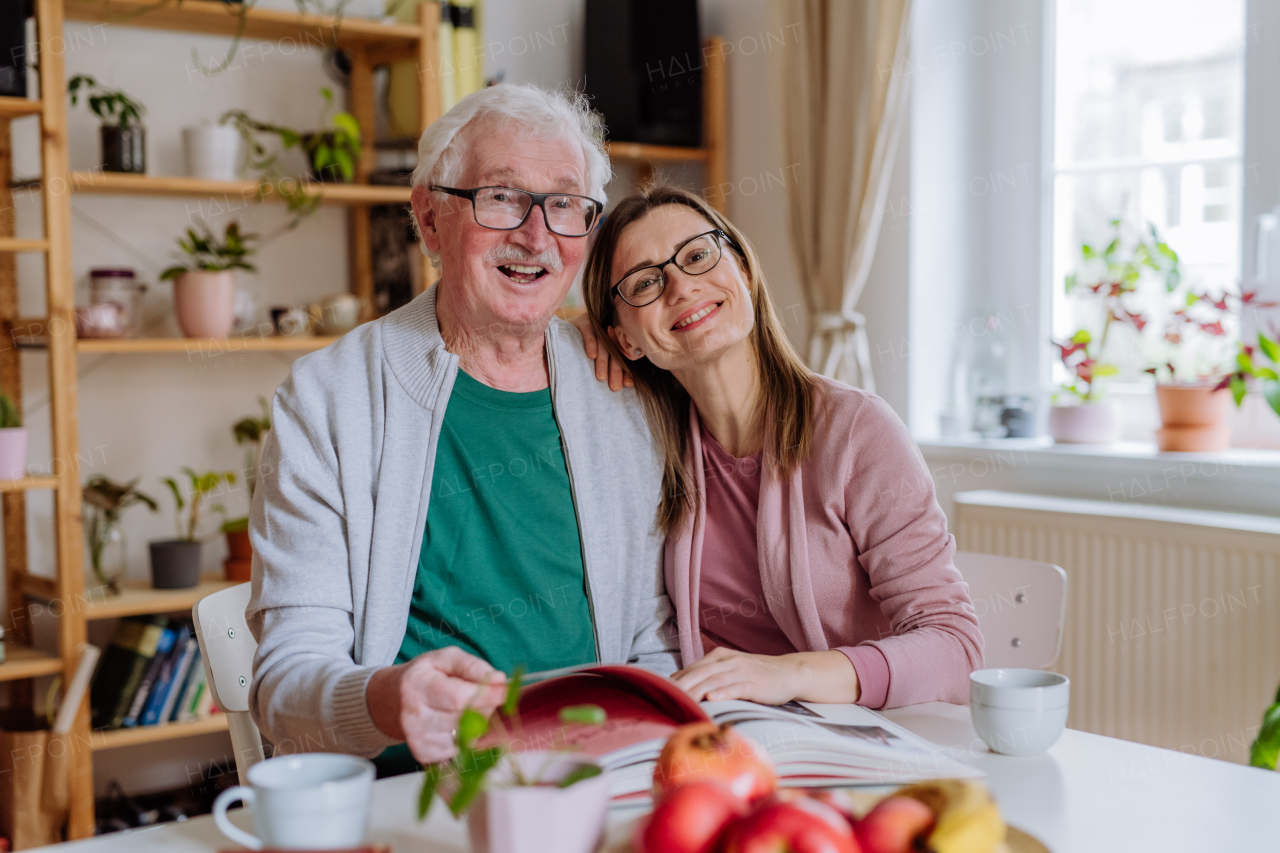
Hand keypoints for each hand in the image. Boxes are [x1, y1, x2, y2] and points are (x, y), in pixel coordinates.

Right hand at [366, 646, 506, 763]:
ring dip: (477, 723)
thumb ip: (472, 666)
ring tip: (466, 708)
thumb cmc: (424, 676)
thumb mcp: (445, 658)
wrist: (392, 701)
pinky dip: (467, 737)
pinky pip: (461, 748)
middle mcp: (414, 715)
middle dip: (485, 707)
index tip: (507, 692)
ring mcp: (418, 739)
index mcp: (418, 685)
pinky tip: (456, 723)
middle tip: (485, 695)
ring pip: (467, 736)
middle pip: (466, 718)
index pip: (458, 697)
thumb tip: (498, 679)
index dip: (487, 696)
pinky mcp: (425, 754)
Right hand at [567, 310, 631, 390]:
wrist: (562, 332)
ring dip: (603, 361)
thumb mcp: (599, 359)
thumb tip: (628, 384)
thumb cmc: (582, 351)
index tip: (627, 384)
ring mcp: (597, 324)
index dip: (626, 370)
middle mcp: (609, 330)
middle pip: (615, 351)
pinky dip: (591, 343)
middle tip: (615, 386)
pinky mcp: (584, 321)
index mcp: (616, 339)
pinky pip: (589, 332)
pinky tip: (592, 356)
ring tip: (601, 377)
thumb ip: (612, 367)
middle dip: (616, 370)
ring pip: (603, 343)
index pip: (624, 356)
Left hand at [671, 648, 859, 704]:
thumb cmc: (757, 675)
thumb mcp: (730, 670)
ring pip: (713, 681)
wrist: (789, 673)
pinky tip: (712, 699)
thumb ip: (709, 675)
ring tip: (682, 701)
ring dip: (696, 691)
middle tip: (665, 700)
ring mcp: (741, 671)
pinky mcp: (754, 683)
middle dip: (681, 687)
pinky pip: (735, 688)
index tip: (660, 694)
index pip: (692, 669)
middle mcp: (728, 661)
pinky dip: (723, 693)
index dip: (676, 681)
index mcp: (719, 657)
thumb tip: (681, 683)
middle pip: (699, 674)